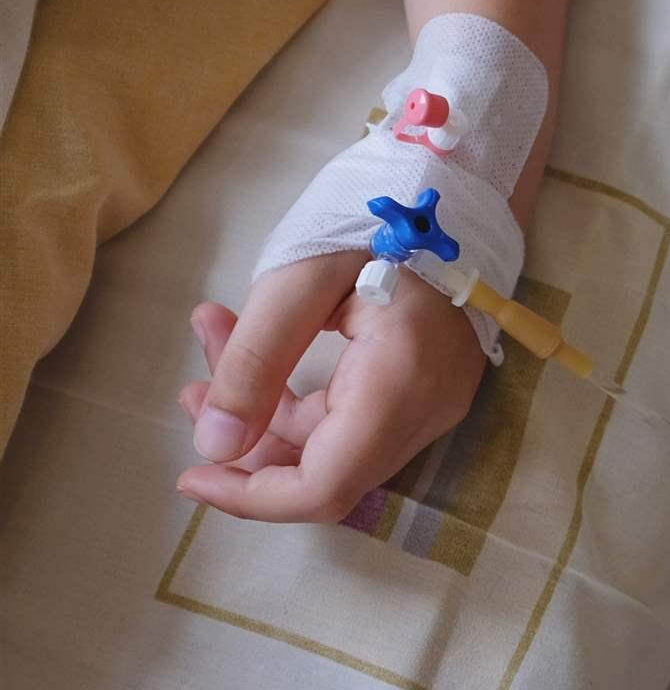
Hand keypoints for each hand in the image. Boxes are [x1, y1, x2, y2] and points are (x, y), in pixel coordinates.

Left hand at [177, 251, 485, 521]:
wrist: (458, 192)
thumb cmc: (377, 222)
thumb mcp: (299, 279)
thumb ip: (253, 365)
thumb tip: (213, 448)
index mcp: (400, 385)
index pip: (325, 486)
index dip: (252, 497)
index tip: (190, 475)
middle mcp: (427, 412)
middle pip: (330, 472)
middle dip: (251, 445)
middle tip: (193, 393)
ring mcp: (436, 405)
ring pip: (340, 448)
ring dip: (272, 417)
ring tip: (218, 353)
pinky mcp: (432, 392)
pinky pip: (360, 425)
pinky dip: (307, 403)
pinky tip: (266, 356)